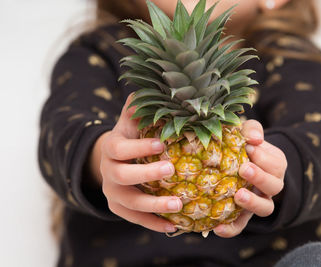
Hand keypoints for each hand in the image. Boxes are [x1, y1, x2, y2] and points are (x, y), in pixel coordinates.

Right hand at [89, 93, 181, 232]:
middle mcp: (108, 172)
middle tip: (169, 170)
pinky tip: (173, 226)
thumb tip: (150, 86)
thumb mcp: (131, 121)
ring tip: (178, 205)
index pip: (119, 149)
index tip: (161, 144)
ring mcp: (113, 192)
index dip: (138, 148)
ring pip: (130, 203)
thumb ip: (137, 107)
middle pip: (123, 177)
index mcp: (112, 148)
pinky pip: (135, 219)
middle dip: (146, 175)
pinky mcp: (119, 208)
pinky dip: (153, 223)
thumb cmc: (130, 137)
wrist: (113, 159)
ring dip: (154, 206)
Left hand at [213, 120, 286, 237]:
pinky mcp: (242, 215)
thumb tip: (254, 139)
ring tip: (238, 195)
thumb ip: (252, 129)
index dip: (264, 157)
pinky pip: (240, 225)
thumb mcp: (248, 132)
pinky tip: (217, 228)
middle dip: (260, 177)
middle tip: (244, 169)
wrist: (233, 160)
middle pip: (275, 186)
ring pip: (265, 208)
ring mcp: (257, 201)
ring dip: (252, 203)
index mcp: (274, 165)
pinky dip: (231, 229)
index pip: (277, 163)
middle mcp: (270, 185)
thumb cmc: (242, 144)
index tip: (249, 147)